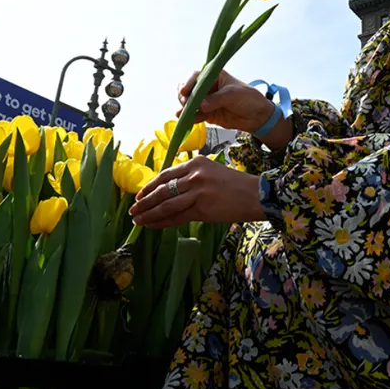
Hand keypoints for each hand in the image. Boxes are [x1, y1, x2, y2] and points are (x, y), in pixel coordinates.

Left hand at [130, 155, 263, 228]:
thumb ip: (192, 177)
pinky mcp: (202, 209)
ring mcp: (197, 192)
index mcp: (195, 163)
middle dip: (145, 201)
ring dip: (149, 214)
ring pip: (166, 204)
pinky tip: (152, 225)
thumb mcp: (212, 171)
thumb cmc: (236, 184)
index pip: (165, 175)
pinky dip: (162, 222)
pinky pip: (176, 217)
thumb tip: (169, 190)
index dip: (150, 186)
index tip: (140, 195)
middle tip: (133, 210)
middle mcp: (194, 176)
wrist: (256, 195)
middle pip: (162, 190)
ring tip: (137, 220)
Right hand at [177, 69, 277, 135]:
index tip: (184, 91)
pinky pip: (194, 115)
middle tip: (186, 104)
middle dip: (185, 96)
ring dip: (185, 108)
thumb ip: (216, 99)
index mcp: (214, 76)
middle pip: (189, 89)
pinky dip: (189, 118)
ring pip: (189, 103)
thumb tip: (201, 105)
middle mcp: (207, 87)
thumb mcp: (233, 95)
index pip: (197, 77)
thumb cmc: (248, 98)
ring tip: (184, 114)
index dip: (188, 83)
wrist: (257, 116)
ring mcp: (206, 101)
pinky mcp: (206, 114)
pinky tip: (186, 121)